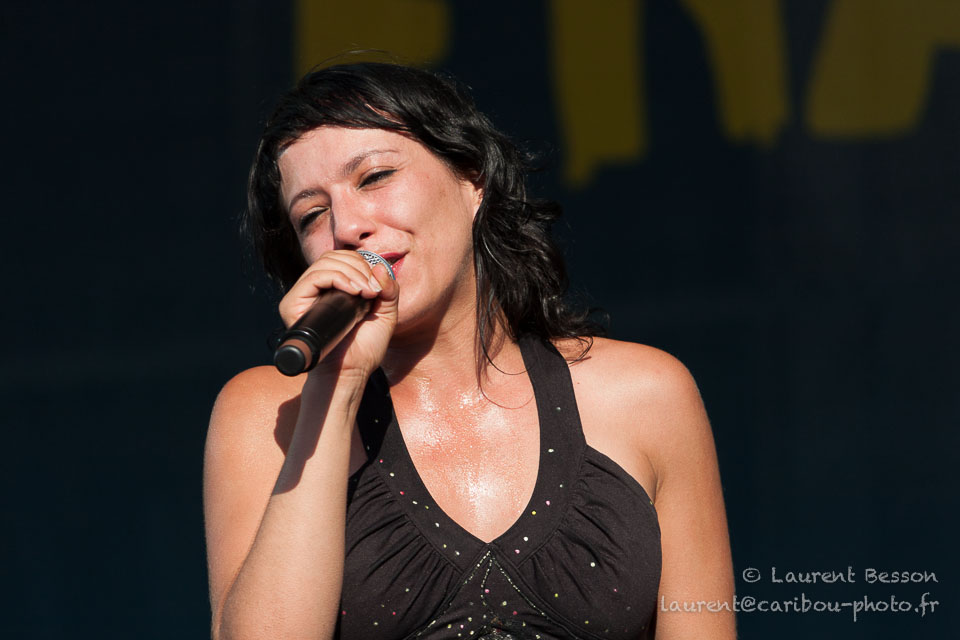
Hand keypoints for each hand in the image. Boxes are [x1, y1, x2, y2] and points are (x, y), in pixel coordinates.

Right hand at [278, 250, 398, 381]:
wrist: (351, 373)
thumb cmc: (364, 349)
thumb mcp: (385, 314)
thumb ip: (389, 290)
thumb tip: (379, 266)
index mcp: (332, 290)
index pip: (341, 259)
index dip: (362, 263)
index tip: (378, 286)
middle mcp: (314, 291)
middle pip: (332, 257)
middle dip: (359, 267)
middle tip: (374, 289)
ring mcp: (302, 297)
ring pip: (324, 264)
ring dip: (352, 272)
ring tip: (367, 292)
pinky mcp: (292, 305)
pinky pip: (314, 277)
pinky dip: (337, 278)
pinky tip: (354, 291)